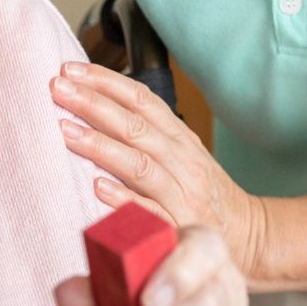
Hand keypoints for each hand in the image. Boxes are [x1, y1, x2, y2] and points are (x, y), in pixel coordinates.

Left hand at [52, 62, 267, 282]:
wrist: (249, 235)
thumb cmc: (203, 192)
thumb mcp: (182, 153)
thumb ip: (146, 133)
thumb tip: (94, 106)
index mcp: (179, 138)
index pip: (141, 100)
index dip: (106, 81)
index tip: (70, 70)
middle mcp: (182, 161)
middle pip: (135, 126)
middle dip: (94, 104)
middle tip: (57, 89)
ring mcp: (182, 195)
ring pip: (139, 164)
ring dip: (100, 146)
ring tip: (65, 131)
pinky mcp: (179, 228)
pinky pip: (150, 213)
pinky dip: (124, 198)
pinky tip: (97, 187)